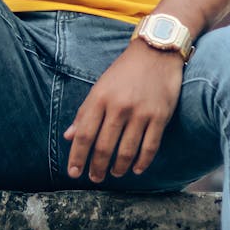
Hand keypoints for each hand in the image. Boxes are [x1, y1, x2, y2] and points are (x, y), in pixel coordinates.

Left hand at [64, 40, 183, 180]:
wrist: (156, 51)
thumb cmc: (124, 71)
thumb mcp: (100, 86)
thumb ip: (84, 112)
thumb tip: (69, 137)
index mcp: (100, 98)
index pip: (84, 134)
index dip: (77, 156)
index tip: (74, 172)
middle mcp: (119, 106)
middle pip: (104, 146)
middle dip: (97, 167)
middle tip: (96, 178)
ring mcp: (141, 112)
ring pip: (126, 150)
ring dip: (118, 167)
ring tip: (115, 173)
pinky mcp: (160, 116)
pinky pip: (150, 147)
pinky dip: (142, 162)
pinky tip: (136, 169)